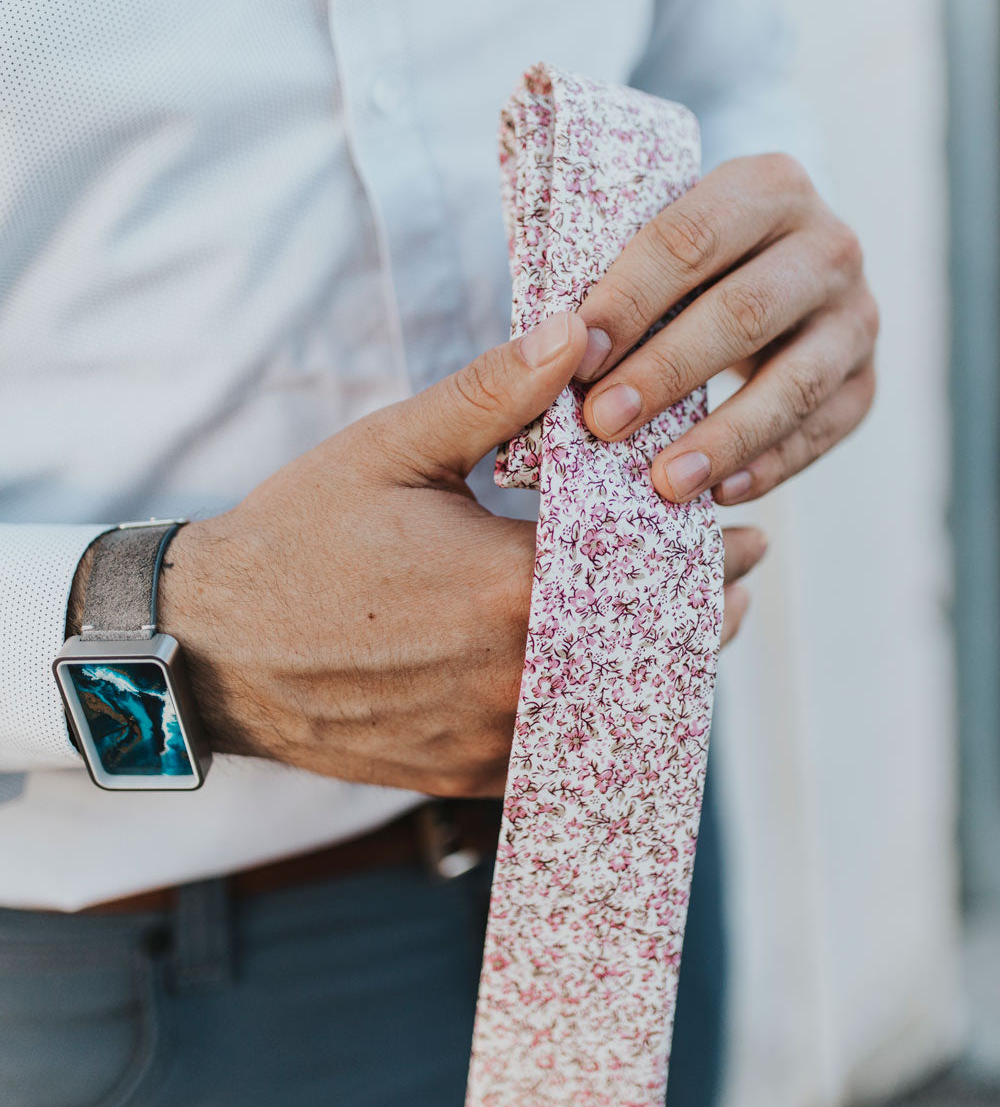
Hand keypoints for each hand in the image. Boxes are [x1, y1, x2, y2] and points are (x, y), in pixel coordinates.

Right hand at [155, 314, 761, 794]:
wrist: (214, 647)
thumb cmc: (299, 539)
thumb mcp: (391, 449)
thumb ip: (492, 395)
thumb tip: (576, 333)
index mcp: (509, 590)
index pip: (649, 575)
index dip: (709, 558)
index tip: (746, 538)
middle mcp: (514, 677)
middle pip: (651, 653)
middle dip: (706, 616)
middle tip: (739, 586)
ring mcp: (491, 736)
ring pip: (615, 711)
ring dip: (663, 670)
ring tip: (694, 635)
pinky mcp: (466, 774)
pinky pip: (562, 754)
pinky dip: (601, 717)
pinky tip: (613, 686)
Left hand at [575, 153, 878, 504]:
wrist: (771, 271)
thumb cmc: (684, 267)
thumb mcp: (651, 244)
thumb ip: (605, 280)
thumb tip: (544, 350)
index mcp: (768, 187)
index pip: (690, 240)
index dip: (631, 299)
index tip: (576, 357)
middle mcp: (828, 245)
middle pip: (744, 311)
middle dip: (668, 372)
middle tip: (604, 423)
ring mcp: (856, 316)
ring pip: (795, 382)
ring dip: (724, 436)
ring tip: (664, 482)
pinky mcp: (865, 381)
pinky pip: (822, 432)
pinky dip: (769, 467)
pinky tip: (717, 495)